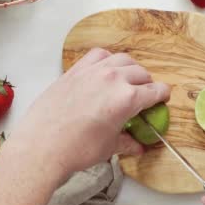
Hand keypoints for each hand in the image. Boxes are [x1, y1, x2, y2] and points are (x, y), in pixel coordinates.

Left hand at [8, 48, 169, 177]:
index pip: (156, 90)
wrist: (41, 146)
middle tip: (144, 95)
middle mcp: (114, 79)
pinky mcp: (76, 70)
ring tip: (127, 80)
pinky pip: (99, 55)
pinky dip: (107, 59)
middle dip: (147, 84)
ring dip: (130, 68)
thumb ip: (127, 142)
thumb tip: (138, 146)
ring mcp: (94, 71)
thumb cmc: (76, 149)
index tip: (161, 99)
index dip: (162, 95)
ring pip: (123, 59)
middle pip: (142, 73)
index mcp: (128, 99)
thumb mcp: (109, 147)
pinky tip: (105, 69)